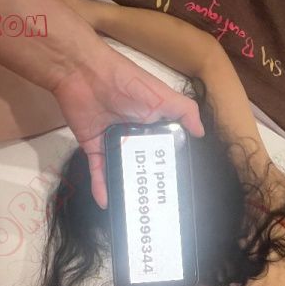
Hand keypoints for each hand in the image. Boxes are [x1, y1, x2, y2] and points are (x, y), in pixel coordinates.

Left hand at [42, 0, 203, 207]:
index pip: (165, 149)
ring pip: (122, 171)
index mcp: (154, 124)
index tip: (178, 186)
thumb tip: (201, 133)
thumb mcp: (162, 95)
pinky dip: (101, 187)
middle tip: (158, 208)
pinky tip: (107, 204)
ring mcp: (114, 142)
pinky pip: (98, 171)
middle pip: (143, 164)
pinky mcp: (93, 147)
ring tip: (134, 212)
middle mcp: (135, 135)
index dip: (171, 166)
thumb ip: (185, 111)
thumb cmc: (127, 82)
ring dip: (126, 189)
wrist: (83, 73)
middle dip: (150, 183)